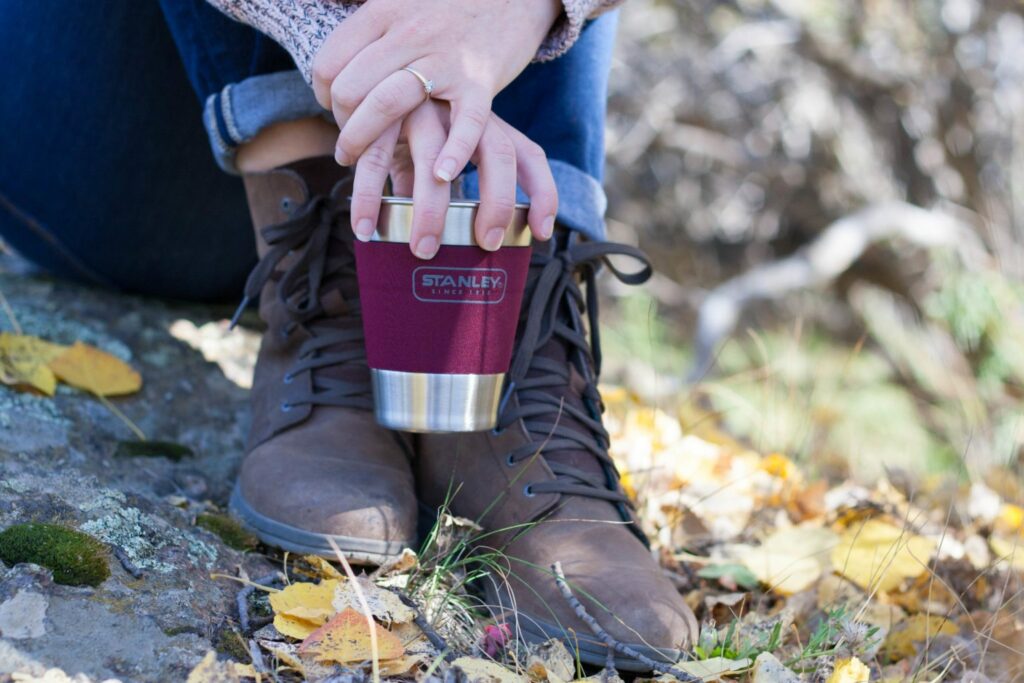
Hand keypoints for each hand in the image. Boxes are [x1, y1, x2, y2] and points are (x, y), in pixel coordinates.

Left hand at [312, 0, 561, 181]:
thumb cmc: (448, 11)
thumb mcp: (399, 7)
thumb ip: (368, 36)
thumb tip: (331, 73)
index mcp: (383, 13)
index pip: (329, 64)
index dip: (322, 95)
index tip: (333, 110)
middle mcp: (409, 34)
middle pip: (350, 89)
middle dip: (342, 126)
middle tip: (348, 145)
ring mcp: (445, 59)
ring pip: (387, 104)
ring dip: (364, 142)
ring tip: (359, 164)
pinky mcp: (480, 81)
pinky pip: (464, 122)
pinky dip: (454, 152)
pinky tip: (441, 175)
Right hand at [348, 100, 556, 258]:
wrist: (376, 73)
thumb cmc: (419, 127)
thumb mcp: (443, 153)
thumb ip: (452, 191)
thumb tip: (457, 243)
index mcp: (487, 126)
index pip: (528, 154)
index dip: (543, 192)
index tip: (541, 233)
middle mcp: (463, 115)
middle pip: (498, 154)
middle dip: (498, 202)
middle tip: (487, 243)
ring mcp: (426, 111)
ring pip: (435, 161)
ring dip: (431, 210)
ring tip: (424, 249)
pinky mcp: (385, 114)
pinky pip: (378, 159)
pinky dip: (371, 196)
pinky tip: (366, 227)